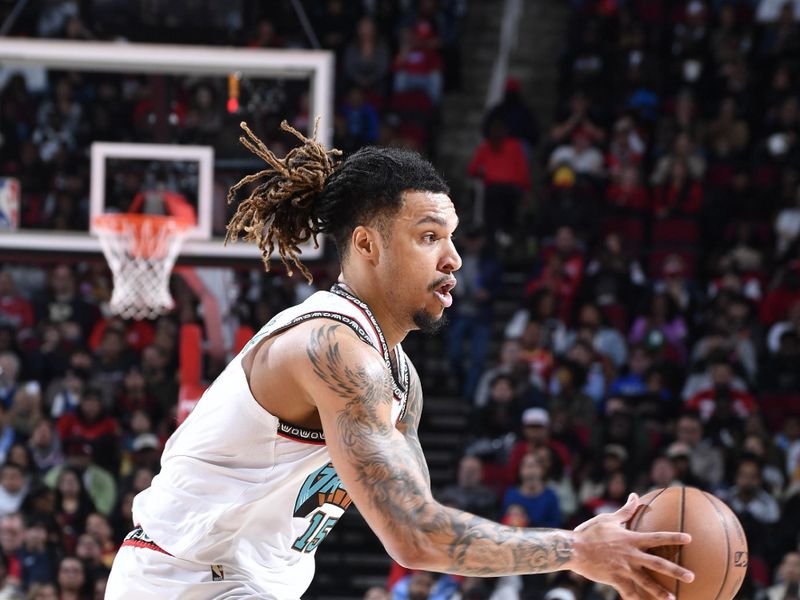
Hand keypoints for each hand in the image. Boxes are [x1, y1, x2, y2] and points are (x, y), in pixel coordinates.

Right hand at [571, 493, 693, 599]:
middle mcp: (631, 555)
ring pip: (647, 582)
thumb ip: (625, 510)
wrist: (574, 549)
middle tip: (692, 577)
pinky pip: (629, 592)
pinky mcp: (615, 579)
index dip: (674, 537)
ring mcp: (624, 569)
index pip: (657, 537)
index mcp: (631, 539)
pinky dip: (636, 599)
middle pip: (658, 563)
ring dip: (660, 592)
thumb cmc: (590, 531)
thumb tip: (635, 496)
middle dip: (676, 571)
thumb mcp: (608, 519)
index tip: (689, 539)